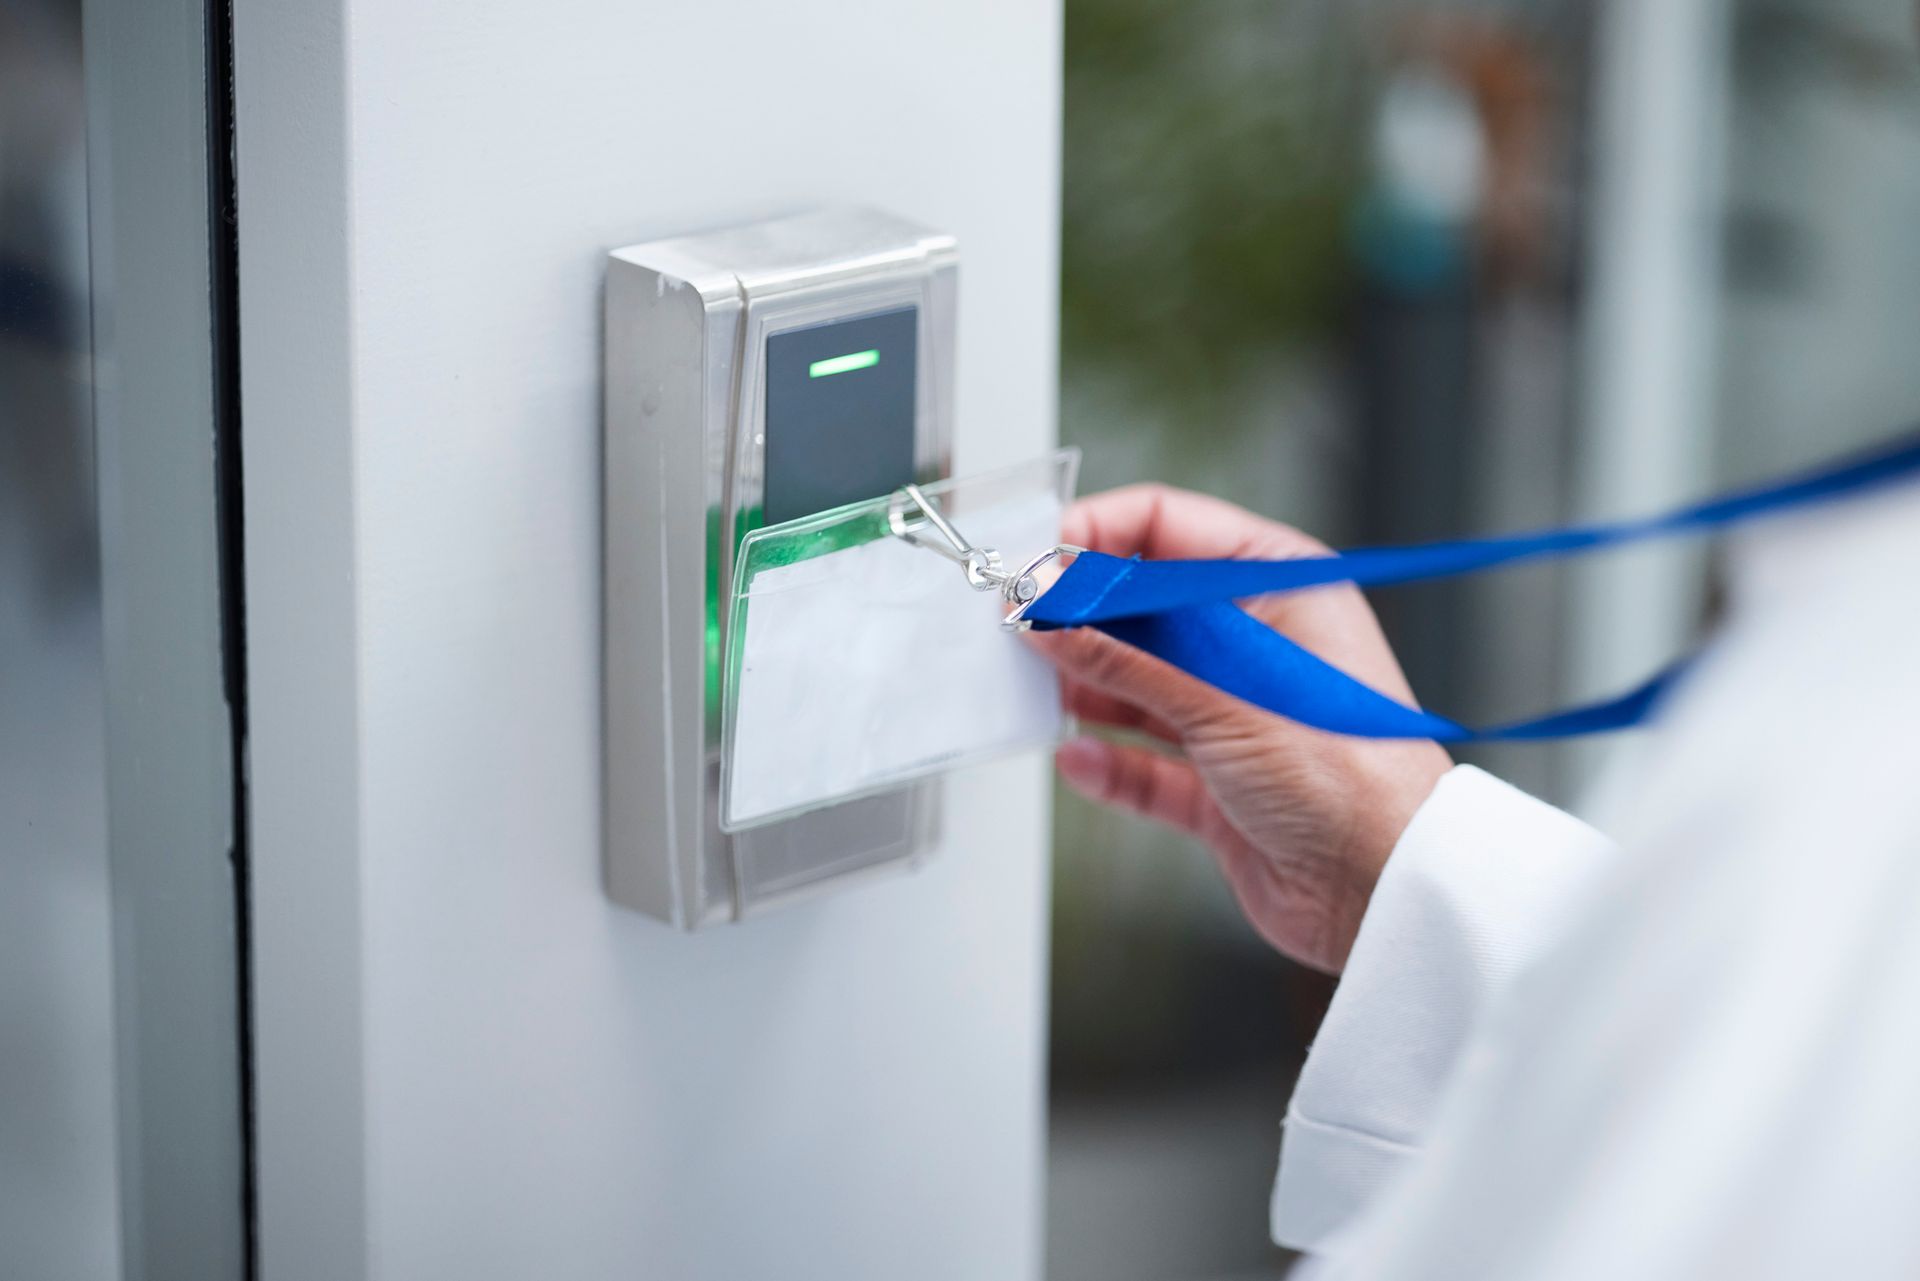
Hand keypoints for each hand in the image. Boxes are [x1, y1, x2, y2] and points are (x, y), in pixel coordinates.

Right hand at [1032, 485, 1452, 973]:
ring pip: (1135, 684)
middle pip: (1141, 607)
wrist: (1388, 891)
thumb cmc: (1353, 777)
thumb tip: (1048, 611)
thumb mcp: (1220, 697)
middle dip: (1078, 618)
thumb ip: (1122, 653)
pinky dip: (1106, 762)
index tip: (1037, 562)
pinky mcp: (1218, 786)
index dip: (1096, 537)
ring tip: (1034, 689)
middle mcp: (1255, 643)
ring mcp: (1234, 715)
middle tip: (1018, 627)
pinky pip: (1143, 763)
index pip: (1168, 528)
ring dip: (1085, 690)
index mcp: (1278, 585)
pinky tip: (1078, 759)